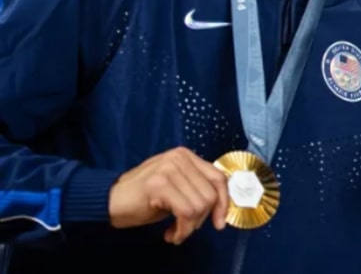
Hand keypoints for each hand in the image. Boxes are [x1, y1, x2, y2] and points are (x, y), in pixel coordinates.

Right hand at [108, 146, 229, 244]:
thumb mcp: (176, 187)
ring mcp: (169, 169)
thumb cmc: (143, 197)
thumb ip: (196, 188)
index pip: (218, 178)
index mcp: (186, 156)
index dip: (223, 202)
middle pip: (210, 194)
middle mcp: (179, 158)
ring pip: (199, 205)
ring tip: (176, 231)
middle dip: (201, 219)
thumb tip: (220, 206)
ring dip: (190, 227)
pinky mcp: (159, 185)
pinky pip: (185, 213)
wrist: (109, 200)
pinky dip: (182, 230)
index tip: (219, 222)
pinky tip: (171, 234)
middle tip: (185, 227)